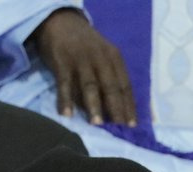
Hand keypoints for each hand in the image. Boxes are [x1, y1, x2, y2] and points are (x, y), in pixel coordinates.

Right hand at [32, 9, 136, 125]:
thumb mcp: (102, 57)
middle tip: (118, 128)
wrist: (61, 22)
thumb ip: (108, 79)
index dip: (128, 106)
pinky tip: (67, 115)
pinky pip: (64, 83)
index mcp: (114, 58)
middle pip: (110, 86)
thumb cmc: (85, 47)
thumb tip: (113, 112)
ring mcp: (81, 60)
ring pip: (90, 85)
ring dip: (94, 106)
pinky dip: (65, 100)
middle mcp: (100, 58)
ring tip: (97, 124)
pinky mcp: (62, 61)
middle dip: (115, 108)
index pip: (124, 85)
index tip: (131, 126)